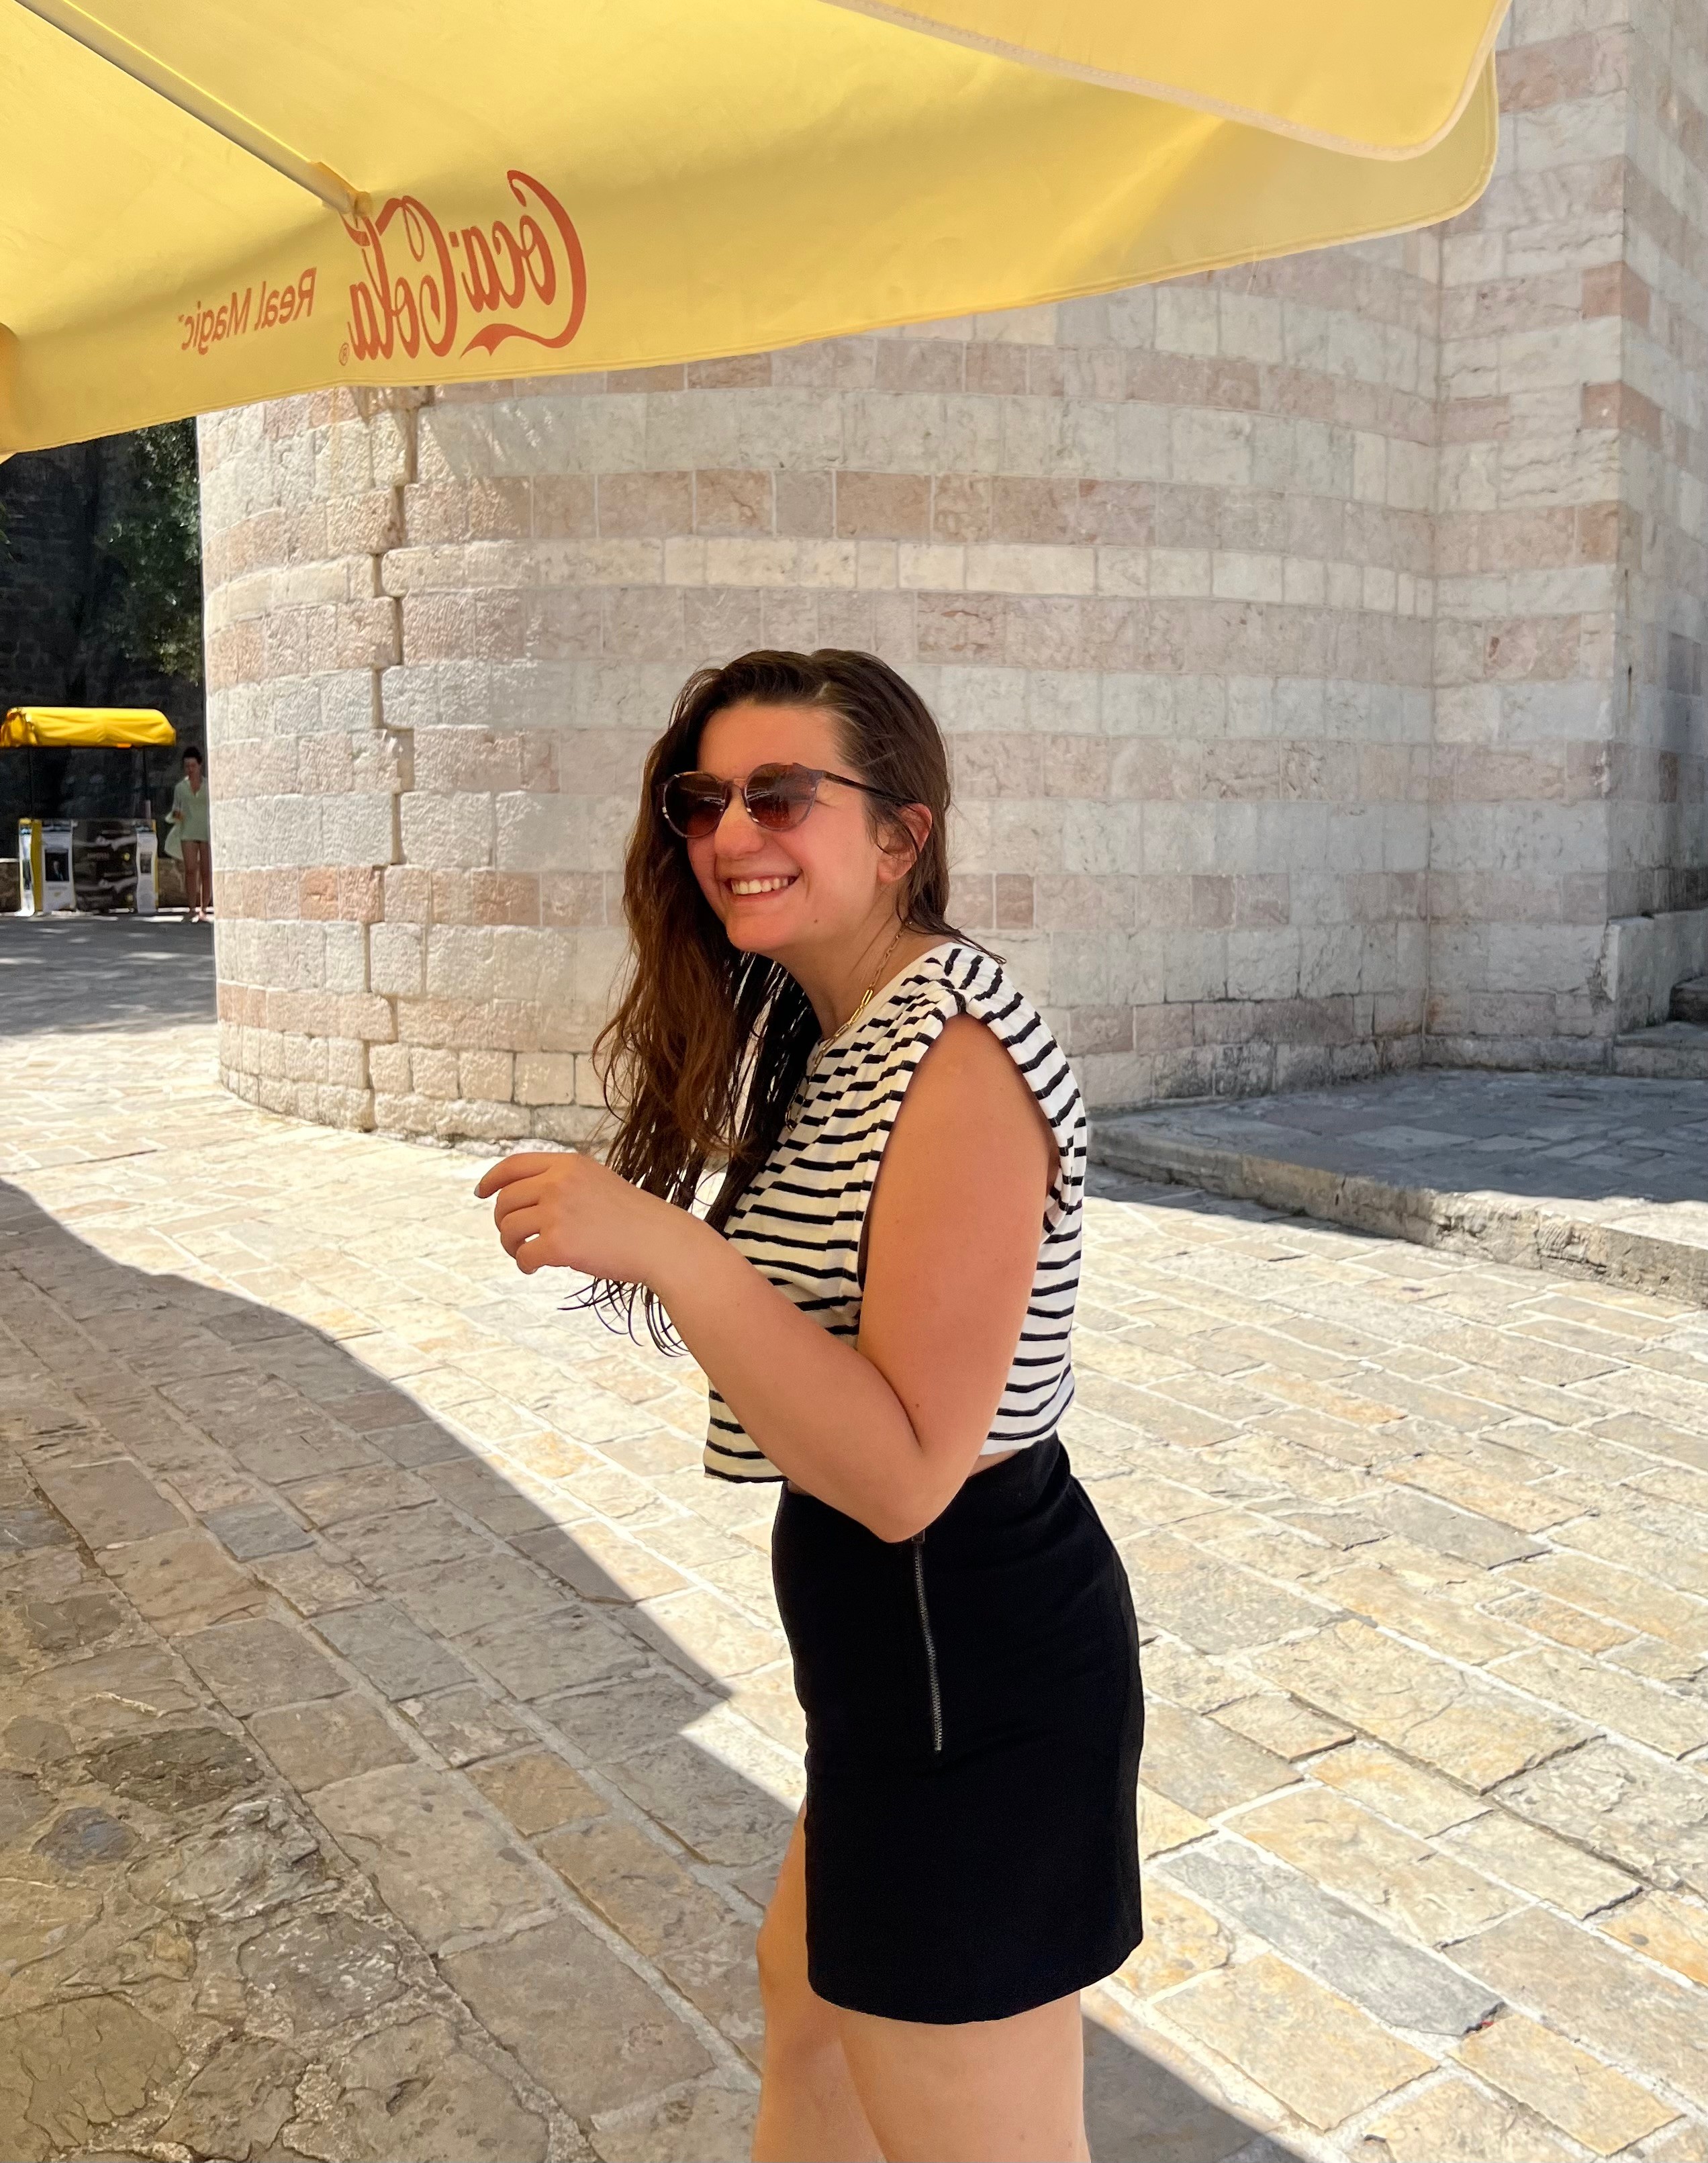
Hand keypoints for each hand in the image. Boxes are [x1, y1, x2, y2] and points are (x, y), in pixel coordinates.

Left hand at [474, 1150, 680, 1280]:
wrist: (660, 1241)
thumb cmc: (632, 1218)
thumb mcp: (596, 1182)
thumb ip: (562, 1182)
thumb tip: (520, 1198)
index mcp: (567, 1164)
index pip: (513, 1165)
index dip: (491, 1179)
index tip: (481, 1192)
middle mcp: (559, 1183)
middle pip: (505, 1201)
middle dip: (502, 1221)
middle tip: (514, 1238)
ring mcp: (558, 1213)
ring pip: (508, 1229)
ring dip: (510, 1245)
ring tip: (524, 1253)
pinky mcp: (560, 1244)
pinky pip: (524, 1256)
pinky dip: (524, 1264)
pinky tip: (534, 1267)